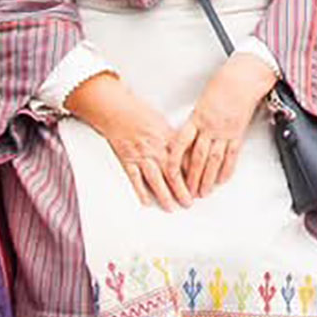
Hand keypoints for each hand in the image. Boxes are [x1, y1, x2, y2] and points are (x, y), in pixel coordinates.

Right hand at [64, 73, 191, 209]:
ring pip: (155, 179)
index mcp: (168, 137)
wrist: (117, 110)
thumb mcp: (163, 122)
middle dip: (182, 190)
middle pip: (172, 173)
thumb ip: (174, 139)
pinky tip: (147, 201)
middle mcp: (156, 148)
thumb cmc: (140, 113)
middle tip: (189, 202)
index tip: (199, 185)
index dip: (194, 175)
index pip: (185, 159)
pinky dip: (141, 191)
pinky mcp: (127, 160)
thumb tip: (187, 152)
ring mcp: (141, 155)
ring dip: (165, 195)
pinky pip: (135, 178)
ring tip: (172, 207)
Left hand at [168, 52, 277, 199]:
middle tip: (187, 192)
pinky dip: (227, 170)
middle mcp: (209, 127)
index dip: (175, 162)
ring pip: (214, 161)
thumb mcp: (202, 101)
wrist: (243, 78)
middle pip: (198, 158)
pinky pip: (232, 155)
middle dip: (192, 178)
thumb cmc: (223, 84)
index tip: (170, 175)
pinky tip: (222, 179)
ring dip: (208, 179)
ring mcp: (225, 131)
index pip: (181, 144)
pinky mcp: (238, 133)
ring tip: (204, 192)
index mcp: (197, 118)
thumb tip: (188, 138)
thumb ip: (195, 120)